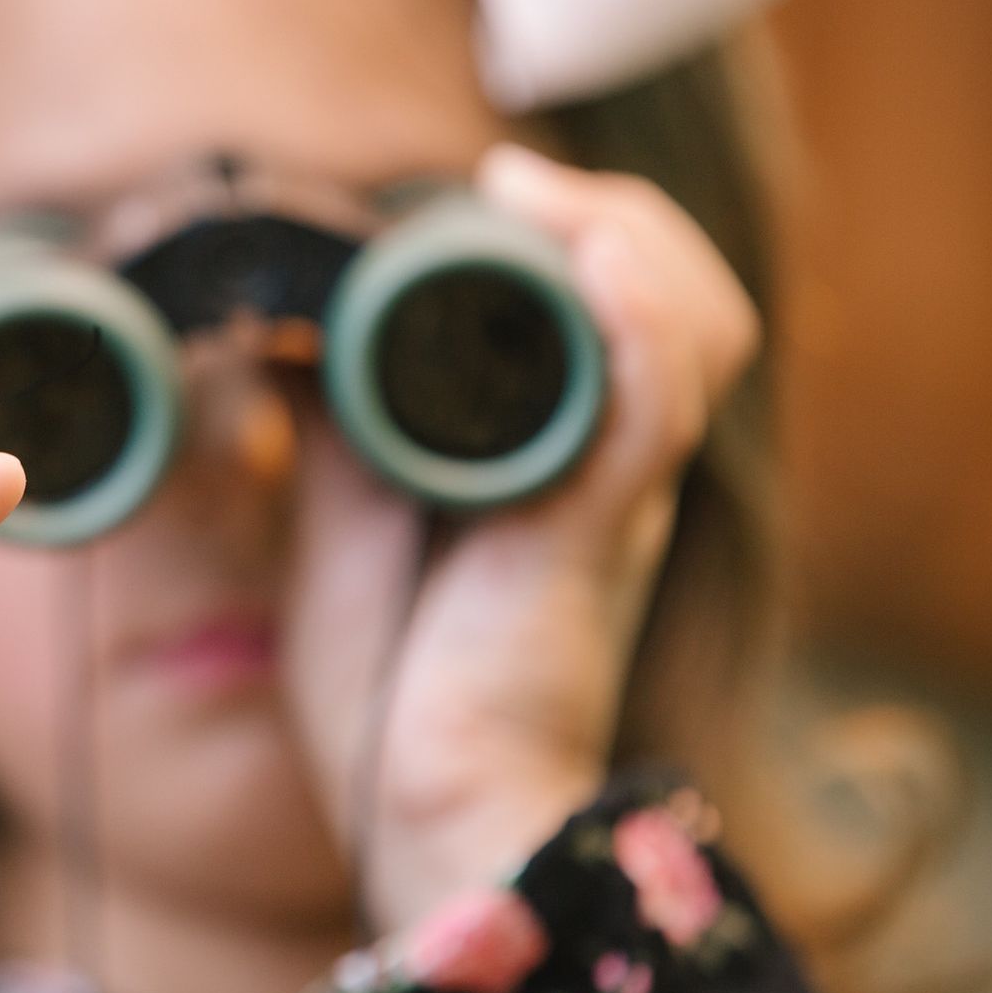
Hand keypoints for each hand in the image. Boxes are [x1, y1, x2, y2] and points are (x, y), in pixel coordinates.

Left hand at [287, 144, 759, 933]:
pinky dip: (639, 319)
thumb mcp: (349, 520)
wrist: (418, 808)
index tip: (488, 189)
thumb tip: (296, 334)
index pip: (628, 315)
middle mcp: (609, 470)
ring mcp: (613, 499)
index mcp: (560, 464)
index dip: (581, 233)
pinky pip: (656, 402)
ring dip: (629, 241)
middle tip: (511, 184)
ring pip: (694, 328)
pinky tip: (593, 264)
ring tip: (540, 200)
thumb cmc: (395, 689)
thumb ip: (347, 431)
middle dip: (611, 214)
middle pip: (682, 300)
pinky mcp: (596, 533)